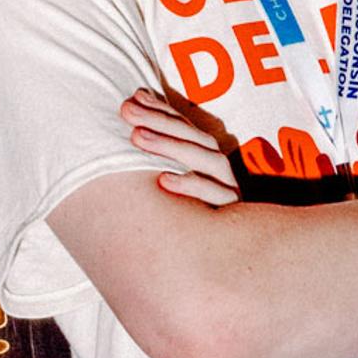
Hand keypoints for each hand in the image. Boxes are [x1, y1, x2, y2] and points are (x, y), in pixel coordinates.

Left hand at [121, 88, 244, 209]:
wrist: (210, 262)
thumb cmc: (178, 213)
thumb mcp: (164, 175)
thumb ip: (153, 140)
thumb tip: (137, 94)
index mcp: (205, 159)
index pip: (186, 126)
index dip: (161, 109)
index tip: (131, 99)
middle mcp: (221, 172)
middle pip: (197, 138)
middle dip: (160, 122)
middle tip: (127, 113)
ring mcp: (229, 193)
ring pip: (208, 161)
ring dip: (171, 146)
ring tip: (136, 138)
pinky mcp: (231, 218)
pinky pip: (216, 199)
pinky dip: (190, 185)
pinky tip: (162, 180)